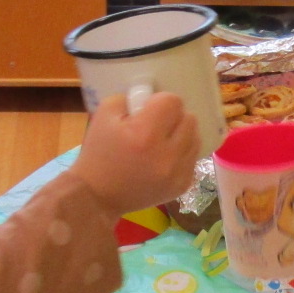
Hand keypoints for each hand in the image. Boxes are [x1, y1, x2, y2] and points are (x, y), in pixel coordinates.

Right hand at [69, 91, 200, 216]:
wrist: (97, 196)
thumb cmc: (98, 153)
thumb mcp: (104, 115)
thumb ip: (130, 98)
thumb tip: (151, 96)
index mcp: (145, 134)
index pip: (173, 102)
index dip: (159, 102)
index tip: (147, 110)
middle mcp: (166, 155)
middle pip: (189, 118)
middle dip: (173, 117)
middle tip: (156, 125)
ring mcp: (177, 173)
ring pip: (196, 138)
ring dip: (181, 135)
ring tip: (162, 141)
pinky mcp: (183, 185)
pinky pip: (193, 158)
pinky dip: (181, 154)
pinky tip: (164, 158)